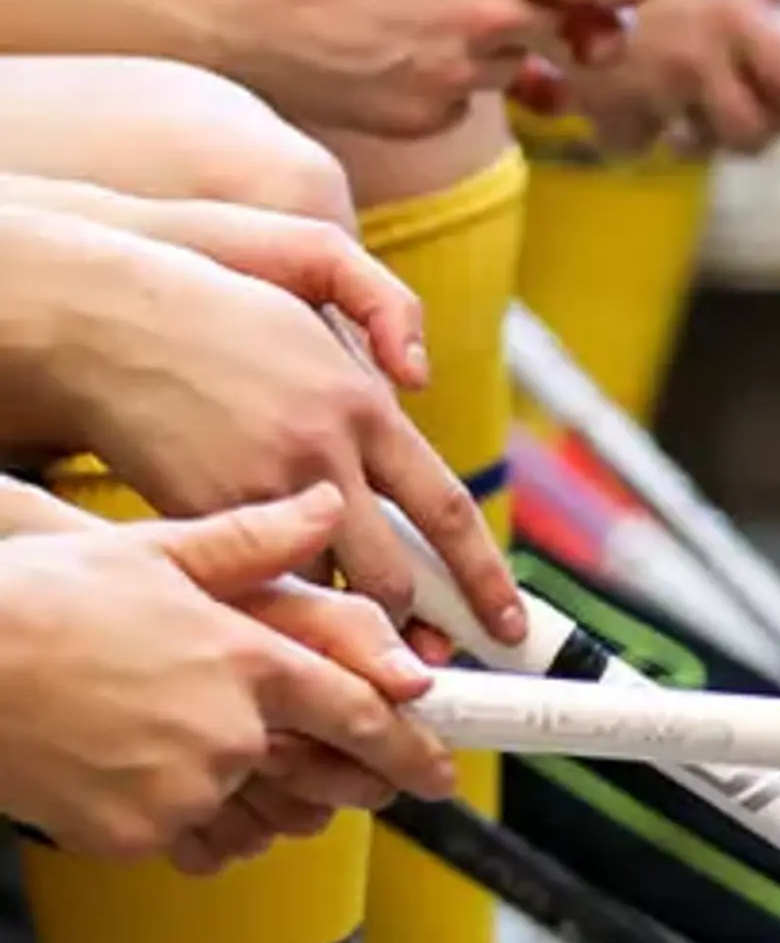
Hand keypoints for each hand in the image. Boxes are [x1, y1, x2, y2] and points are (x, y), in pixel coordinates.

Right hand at [0, 487, 451, 870]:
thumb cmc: (39, 598)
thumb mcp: (151, 551)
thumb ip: (251, 541)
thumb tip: (321, 506)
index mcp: (247, 660)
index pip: (361, 711)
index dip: (411, 743)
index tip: (439, 767)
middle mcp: (229, 732)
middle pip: (325, 777)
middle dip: (358, 785)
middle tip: (376, 788)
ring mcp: (184, 789)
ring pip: (255, 813)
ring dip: (263, 803)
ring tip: (227, 769)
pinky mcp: (137, 834)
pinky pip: (191, 841)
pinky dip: (190, 823)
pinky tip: (161, 786)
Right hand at [8, 208, 520, 640]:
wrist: (104, 320)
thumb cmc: (216, 307)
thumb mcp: (316, 283)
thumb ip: (386, 317)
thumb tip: (421, 378)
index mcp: (363, 406)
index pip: (447, 510)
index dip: (483, 578)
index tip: (510, 627)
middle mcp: (323, 453)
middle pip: (391, 572)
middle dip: (413, 625)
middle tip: (431, 659)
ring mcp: (260, 487)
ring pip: (326, 588)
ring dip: (346, 624)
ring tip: (362, 653)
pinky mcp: (203, 512)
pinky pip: (259, 579)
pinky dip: (281, 603)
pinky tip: (288, 620)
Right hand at [170, 0, 655, 138]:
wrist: (220, 1)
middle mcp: (487, 14)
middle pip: (558, 23)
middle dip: (537, 11)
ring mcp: (460, 71)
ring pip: (509, 63)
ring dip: (482, 45)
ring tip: (403, 18)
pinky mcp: (428, 115)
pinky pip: (463, 100)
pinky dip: (441, 82)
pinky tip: (381, 56)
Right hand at [515, 0, 779, 158]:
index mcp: (731, 12)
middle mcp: (698, 58)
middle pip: (757, 133)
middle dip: (763, 128)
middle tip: (755, 107)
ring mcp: (651, 88)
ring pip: (702, 146)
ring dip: (706, 133)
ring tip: (695, 100)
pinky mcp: (602, 106)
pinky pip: (640, 147)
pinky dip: (645, 136)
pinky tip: (640, 103)